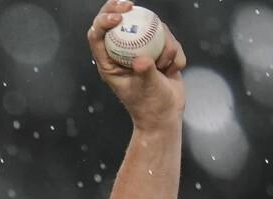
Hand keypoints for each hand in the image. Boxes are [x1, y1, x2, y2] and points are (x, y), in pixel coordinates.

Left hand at [87, 0, 186, 130]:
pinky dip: (175, 53)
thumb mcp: (146, 89)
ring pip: (151, 29)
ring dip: (164, 44)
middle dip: (121, 9)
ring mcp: (142, 50)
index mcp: (109, 63)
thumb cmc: (150, 106)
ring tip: (164, 67)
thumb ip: (145, 72)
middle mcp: (123, 53)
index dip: (103, 20)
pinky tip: (173, 70)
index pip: (98, 35)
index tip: (117, 16)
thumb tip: (142, 60)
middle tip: (130, 4)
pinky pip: (169, 40)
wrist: (166, 114)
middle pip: (118, 22)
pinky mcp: (159, 50)